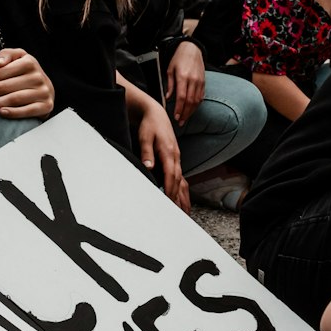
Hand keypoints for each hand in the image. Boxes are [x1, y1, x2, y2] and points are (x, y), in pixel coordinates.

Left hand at [0, 49, 54, 117]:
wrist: (48, 89)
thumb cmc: (25, 73)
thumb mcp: (18, 58)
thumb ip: (6, 55)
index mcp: (29, 62)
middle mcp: (37, 76)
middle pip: (3, 86)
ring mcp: (43, 92)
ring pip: (13, 99)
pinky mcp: (46, 106)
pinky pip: (28, 111)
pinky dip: (14, 113)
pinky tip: (0, 113)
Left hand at [136, 95, 190, 212]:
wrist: (156, 115)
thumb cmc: (149, 126)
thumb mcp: (145, 137)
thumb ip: (147, 153)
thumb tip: (149, 166)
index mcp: (169, 152)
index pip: (171, 175)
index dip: (170, 189)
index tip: (168, 202)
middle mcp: (176, 157)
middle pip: (179, 182)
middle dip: (178, 199)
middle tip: (177, 216)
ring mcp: (178, 160)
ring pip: (183, 182)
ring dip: (183, 198)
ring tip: (185, 215)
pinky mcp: (176, 161)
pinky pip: (182, 179)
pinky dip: (183, 192)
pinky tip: (183, 202)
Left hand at [164, 40, 205, 125]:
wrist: (192, 49)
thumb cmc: (179, 59)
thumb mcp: (170, 70)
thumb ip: (169, 85)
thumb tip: (167, 98)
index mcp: (182, 77)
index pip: (181, 97)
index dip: (179, 109)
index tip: (176, 117)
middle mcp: (192, 80)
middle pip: (190, 102)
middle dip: (185, 114)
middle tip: (180, 122)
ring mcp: (199, 82)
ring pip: (196, 101)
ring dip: (191, 112)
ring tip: (185, 119)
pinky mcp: (203, 82)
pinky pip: (201, 97)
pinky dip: (196, 105)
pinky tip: (192, 110)